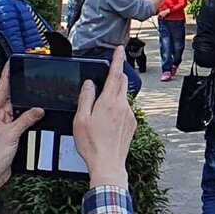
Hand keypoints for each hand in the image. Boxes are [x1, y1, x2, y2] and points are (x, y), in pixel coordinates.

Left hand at [0, 65, 44, 181]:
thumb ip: (26, 119)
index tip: (11, 64)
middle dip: (20, 90)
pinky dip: (27, 116)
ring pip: (16, 108)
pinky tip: (34, 114)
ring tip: (35, 99)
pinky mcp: (8, 131)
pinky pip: (19, 118)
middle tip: (30, 78)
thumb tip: (38, 109)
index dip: (6, 76)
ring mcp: (1, 124)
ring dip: (25, 106)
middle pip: (9, 98)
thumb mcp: (11, 135)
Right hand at [74, 46, 135, 188]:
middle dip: (116, 76)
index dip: (118, 60)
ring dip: (114, 95)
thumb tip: (90, 83)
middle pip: (122, 83)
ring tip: (100, 109)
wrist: (108, 164)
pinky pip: (125, 110)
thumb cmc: (92, 144)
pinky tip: (107, 121)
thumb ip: (86, 98)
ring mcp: (130, 115)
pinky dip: (117, 108)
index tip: (120, 49)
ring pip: (123, 97)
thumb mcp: (81, 119)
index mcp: (109, 102)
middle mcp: (123, 106)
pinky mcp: (133, 124)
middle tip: (106, 75)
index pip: (115, 75)